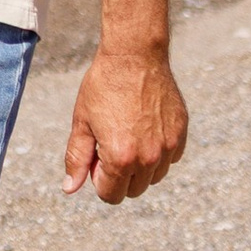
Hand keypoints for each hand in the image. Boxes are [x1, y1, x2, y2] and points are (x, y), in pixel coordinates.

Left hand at [63, 40, 187, 202]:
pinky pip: (170, 158)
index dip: (99, 178)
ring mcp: (168, 146)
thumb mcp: (82, 122)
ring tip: (128, 133)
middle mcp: (149, 157)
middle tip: (110, 142)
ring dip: (140, 165)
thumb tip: (70, 189)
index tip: (96, 155)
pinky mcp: (180, 133)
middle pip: (134, 190)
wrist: (134, 55)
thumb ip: (77, 159)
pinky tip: (145, 126)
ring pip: (154, 177)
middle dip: (119, 175)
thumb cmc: (103, 87)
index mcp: (121, 158)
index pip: (111, 195)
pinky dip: (158, 151)